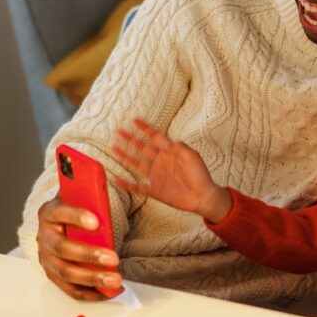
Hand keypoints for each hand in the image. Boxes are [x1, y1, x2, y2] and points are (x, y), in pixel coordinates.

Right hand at [36, 196, 122, 299]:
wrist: (62, 222)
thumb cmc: (77, 211)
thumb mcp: (81, 199)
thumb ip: (94, 200)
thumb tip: (116, 198)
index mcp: (50, 212)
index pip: (60, 212)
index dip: (77, 217)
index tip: (96, 222)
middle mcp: (44, 236)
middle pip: (63, 248)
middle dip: (89, 255)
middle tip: (113, 259)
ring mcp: (47, 258)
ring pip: (66, 272)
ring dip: (92, 279)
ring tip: (115, 280)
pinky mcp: (54, 275)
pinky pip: (71, 289)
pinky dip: (91, 293)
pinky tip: (109, 291)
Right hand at [111, 117, 230, 222]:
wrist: (202, 196)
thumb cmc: (200, 175)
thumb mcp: (192, 157)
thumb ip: (178, 147)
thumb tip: (163, 139)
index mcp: (170, 152)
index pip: (155, 137)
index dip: (145, 128)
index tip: (134, 120)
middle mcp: (160, 162)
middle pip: (142, 148)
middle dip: (130, 139)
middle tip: (118, 131)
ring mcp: (156, 176)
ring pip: (136, 164)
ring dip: (125, 156)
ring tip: (114, 147)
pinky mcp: (154, 190)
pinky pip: (137, 187)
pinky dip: (126, 184)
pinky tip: (116, 179)